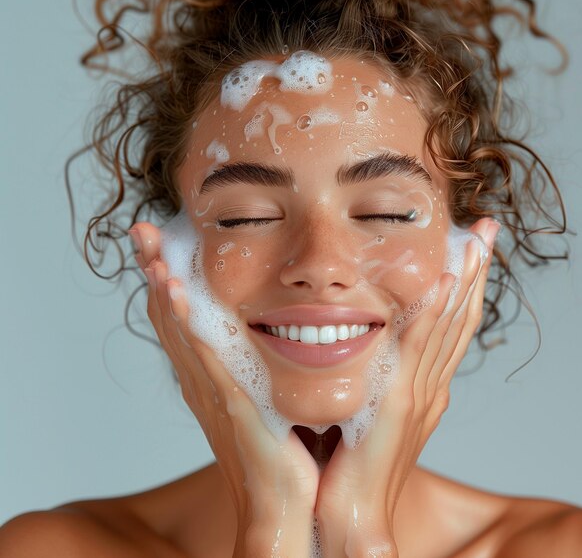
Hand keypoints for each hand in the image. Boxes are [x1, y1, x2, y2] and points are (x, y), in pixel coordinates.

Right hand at [130, 222, 318, 556]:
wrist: (286, 504)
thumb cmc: (281, 450)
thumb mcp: (268, 394)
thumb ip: (264, 363)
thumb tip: (289, 327)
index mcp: (212, 374)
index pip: (183, 316)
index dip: (167, 277)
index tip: (161, 239)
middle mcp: (202, 378)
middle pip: (169, 314)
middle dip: (154, 269)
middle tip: (141, 228)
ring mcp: (211, 390)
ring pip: (178, 328)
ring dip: (162, 286)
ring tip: (151, 248)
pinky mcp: (227, 402)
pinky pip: (201, 355)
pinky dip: (183, 322)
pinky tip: (173, 292)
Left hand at [315, 218, 499, 556]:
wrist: (350, 510)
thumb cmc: (351, 460)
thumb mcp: (369, 405)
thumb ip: (374, 373)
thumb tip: (360, 340)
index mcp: (424, 383)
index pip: (450, 324)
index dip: (463, 284)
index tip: (469, 246)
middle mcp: (431, 383)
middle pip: (460, 317)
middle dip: (474, 271)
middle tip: (485, 229)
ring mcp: (420, 392)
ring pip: (449, 325)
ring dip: (464, 280)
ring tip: (475, 240)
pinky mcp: (401, 402)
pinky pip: (421, 348)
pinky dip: (436, 313)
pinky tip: (444, 281)